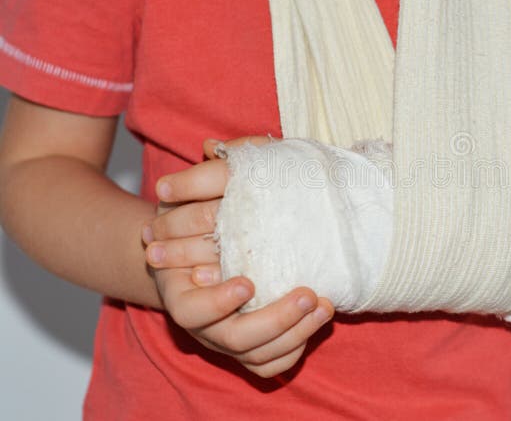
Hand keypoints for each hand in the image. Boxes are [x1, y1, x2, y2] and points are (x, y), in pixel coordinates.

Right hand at [142, 136, 334, 377]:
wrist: (221, 237)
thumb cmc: (216, 208)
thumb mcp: (214, 183)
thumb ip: (214, 168)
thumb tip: (213, 148)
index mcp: (184, 285)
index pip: (192, 309)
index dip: (219, 302)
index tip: (250, 282)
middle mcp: (204, 318)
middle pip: (233, 339)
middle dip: (273, 320)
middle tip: (307, 293)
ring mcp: (228, 333)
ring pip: (257, 356)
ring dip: (293, 334)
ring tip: (324, 305)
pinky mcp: (253, 343)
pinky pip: (271, 364)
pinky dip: (293, 350)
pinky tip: (316, 323)